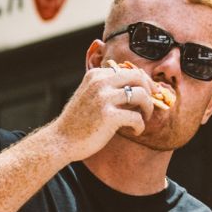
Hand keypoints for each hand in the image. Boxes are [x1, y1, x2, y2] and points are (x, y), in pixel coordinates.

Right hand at [39, 62, 156, 160]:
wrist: (61, 140)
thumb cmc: (79, 121)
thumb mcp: (89, 94)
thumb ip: (107, 86)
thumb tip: (138, 85)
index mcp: (96, 75)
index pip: (129, 70)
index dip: (143, 82)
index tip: (148, 93)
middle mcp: (100, 82)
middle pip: (138, 77)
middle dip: (150, 90)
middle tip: (150, 104)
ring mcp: (104, 98)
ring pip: (142, 94)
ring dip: (148, 108)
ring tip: (144, 118)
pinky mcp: (109, 116)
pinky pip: (137, 117)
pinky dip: (140, 126)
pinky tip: (135, 131)